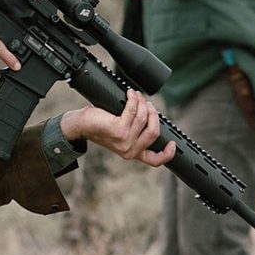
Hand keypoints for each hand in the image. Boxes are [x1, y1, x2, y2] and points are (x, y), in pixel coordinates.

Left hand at [60, 89, 175, 166]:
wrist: (81, 126)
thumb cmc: (100, 127)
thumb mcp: (122, 134)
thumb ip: (137, 133)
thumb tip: (152, 117)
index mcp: (134, 153)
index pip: (155, 161)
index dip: (168, 153)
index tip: (173, 143)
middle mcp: (130, 150)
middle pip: (155, 132)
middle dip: (153, 114)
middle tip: (147, 104)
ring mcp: (124, 141)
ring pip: (144, 118)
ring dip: (142, 103)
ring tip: (136, 96)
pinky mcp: (118, 129)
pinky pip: (133, 110)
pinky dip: (133, 99)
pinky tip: (130, 94)